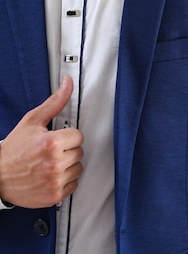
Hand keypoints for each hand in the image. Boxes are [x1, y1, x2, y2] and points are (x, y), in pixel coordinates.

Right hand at [0, 76, 83, 208]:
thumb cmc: (14, 149)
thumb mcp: (32, 121)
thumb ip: (55, 102)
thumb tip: (67, 84)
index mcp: (51, 143)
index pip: (78, 135)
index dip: (67, 135)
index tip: (57, 138)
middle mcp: (54, 163)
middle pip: (79, 152)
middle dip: (67, 149)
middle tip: (51, 150)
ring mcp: (55, 181)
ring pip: (78, 168)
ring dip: (68, 165)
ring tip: (51, 162)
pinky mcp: (54, 196)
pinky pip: (73, 185)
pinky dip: (65, 181)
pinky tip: (52, 175)